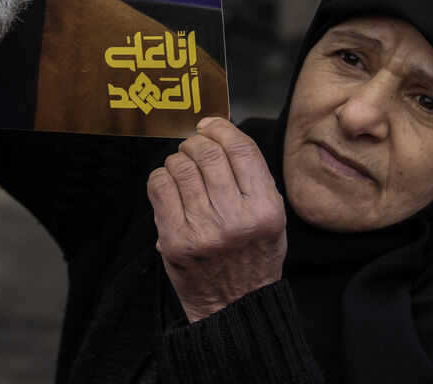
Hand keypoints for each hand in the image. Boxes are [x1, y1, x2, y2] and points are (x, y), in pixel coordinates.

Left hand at [147, 116, 286, 322]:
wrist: (234, 306)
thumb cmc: (253, 255)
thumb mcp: (272, 218)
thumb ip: (253, 177)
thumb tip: (220, 134)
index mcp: (265, 210)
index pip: (240, 150)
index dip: (221, 128)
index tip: (210, 126)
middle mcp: (236, 220)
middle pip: (207, 153)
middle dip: (196, 143)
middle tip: (193, 148)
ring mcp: (203, 231)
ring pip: (180, 167)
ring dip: (177, 160)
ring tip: (182, 169)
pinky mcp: (175, 241)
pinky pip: (159, 187)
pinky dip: (160, 178)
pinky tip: (168, 185)